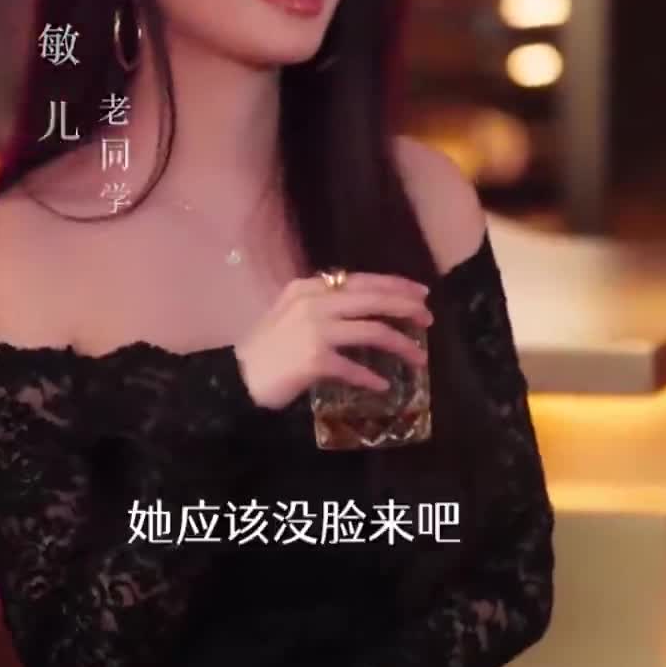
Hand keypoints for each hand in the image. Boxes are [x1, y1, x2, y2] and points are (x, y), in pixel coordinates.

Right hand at [235, 271, 431, 409]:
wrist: (237, 378)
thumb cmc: (266, 347)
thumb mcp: (291, 313)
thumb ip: (323, 304)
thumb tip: (364, 305)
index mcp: (309, 288)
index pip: (363, 280)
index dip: (396, 286)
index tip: (420, 294)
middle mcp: (314, 303)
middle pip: (374, 300)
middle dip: (407, 309)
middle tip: (428, 320)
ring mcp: (314, 330)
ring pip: (372, 331)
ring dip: (401, 345)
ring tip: (418, 359)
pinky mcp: (314, 359)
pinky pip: (354, 367)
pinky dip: (371, 378)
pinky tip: (382, 386)